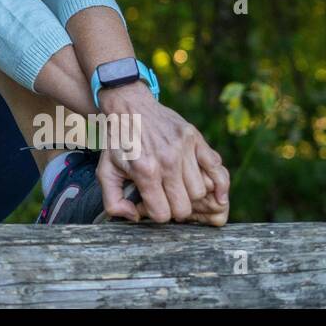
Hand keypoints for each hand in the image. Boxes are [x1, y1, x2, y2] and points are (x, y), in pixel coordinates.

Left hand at [94, 85, 230, 223]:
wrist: (129, 107)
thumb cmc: (119, 142)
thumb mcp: (105, 171)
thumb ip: (113, 202)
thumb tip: (135, 218)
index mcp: (145, 170)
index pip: (162, 213)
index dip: (155, 213)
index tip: (150, 203)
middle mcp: (167, 161)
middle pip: (184, 206)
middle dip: (174, 208)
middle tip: (165, 198)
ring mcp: (184, 149)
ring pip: (200, 191)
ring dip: (189, 194)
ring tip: (177, 187)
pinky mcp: (195, 139)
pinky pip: (217, 169)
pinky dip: (220, 185)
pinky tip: (216, 194)